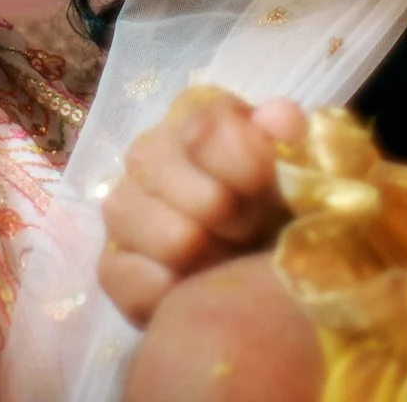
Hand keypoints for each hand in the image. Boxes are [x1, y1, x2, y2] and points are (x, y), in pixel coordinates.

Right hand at [99, 87, 305, 328]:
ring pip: (175, 241)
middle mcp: (150, 149)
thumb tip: (276, 121)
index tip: (272, 194)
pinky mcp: (111, 262)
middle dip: (241, 224)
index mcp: (197, 113)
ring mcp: (123, 204)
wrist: (254, 254)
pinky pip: (138, 282)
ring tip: (229, 260)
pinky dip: (178, 293)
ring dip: (214, 262)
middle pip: (202, 198)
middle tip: (255, 233)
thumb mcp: (295, 162)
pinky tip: (194, 285)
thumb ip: (289, 135)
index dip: (252, 172)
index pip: (208, 132)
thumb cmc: (277, 199)